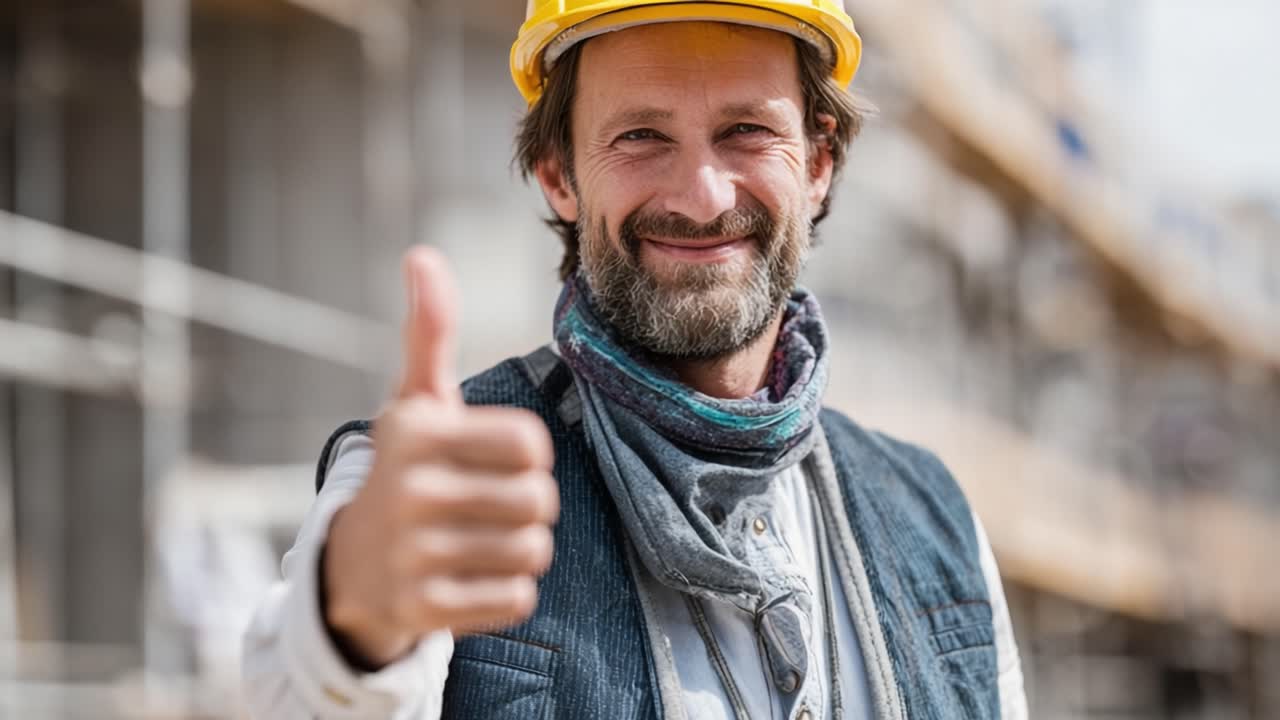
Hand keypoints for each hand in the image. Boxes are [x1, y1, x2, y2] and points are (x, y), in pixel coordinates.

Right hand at [322, 247, 558, 667]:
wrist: (352, 566)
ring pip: (533, 552)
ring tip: (482, 540)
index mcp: (416, 433)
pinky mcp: (423, 610)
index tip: (495, 460)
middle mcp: (409, 492)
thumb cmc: (407, 470)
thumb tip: (422, 255)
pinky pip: (518, 599)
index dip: (527, 455)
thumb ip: (429, 333)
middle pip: (539, 501)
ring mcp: (412, 555)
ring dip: (521, 549)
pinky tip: (472, 576)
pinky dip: (508, 591)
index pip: (532, 445)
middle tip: (491, 506)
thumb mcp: (415, 402)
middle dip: (528, 504)